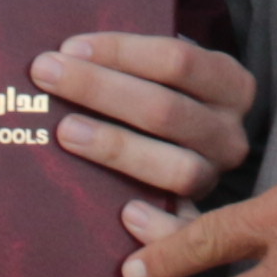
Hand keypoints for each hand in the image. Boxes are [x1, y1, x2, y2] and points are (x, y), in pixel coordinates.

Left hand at [31, 31, 255, 204]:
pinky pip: (186, 228)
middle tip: (47, 76)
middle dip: (100, 89)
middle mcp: (229, 133)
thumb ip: (130, 61)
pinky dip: (159, 226)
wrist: (189, 144)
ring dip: (117, 148)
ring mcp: (216, 176)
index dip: (121, 52)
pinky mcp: (201, 218)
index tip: (70, 48)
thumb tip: (65, 50)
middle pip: (166, 110)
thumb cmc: (160, 97)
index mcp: (229, 84)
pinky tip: (124, 213)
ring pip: (176, 167)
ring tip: (66, 131)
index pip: (178, 60)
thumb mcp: (162, 71)